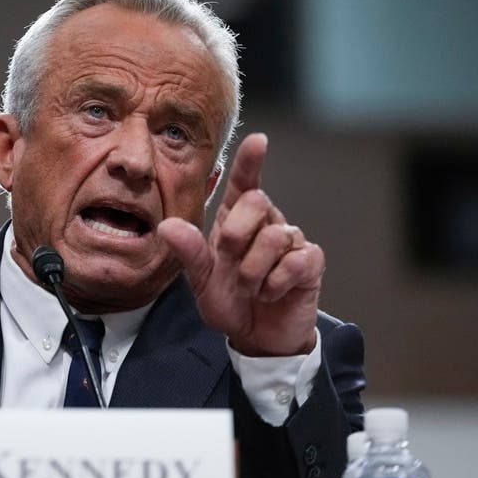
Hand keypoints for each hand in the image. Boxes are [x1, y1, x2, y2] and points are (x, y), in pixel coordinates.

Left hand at [158, 133, 322, 355]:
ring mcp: (291, 241)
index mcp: (236, 221)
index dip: (250, 162)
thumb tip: (167, 226)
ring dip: (254, 269)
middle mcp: (265, 224)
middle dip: (237, 234)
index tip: (258, 140)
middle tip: (231, 262)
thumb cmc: (231, 302)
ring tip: (250, 288)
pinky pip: (295, 261)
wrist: (257, 338)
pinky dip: (275, 283)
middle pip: (257, 201)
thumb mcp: (202, 280)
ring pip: (274, 235)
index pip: (244, 183)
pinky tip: (270, 294)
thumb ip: (188, 252)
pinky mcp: (310, 262)